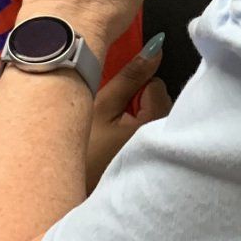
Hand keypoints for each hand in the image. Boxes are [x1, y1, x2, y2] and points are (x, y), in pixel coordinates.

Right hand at [85, 38, 171, 186]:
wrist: (71, 192)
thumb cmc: (85, 153)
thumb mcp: (102, 108)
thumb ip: (130, 76)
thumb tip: (155, 47)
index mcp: (158, 122)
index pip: (157, 85)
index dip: (134, 90)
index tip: (117, 106)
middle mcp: (170, 139)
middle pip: (160, 104)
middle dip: (139, 107)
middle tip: (113, 124)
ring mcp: (167, 154)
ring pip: (156, 121)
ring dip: (139, 123)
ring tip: (114, 140)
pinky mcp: (161, 166)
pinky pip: (156, 140)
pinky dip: (141, 140)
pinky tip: (121, 152)